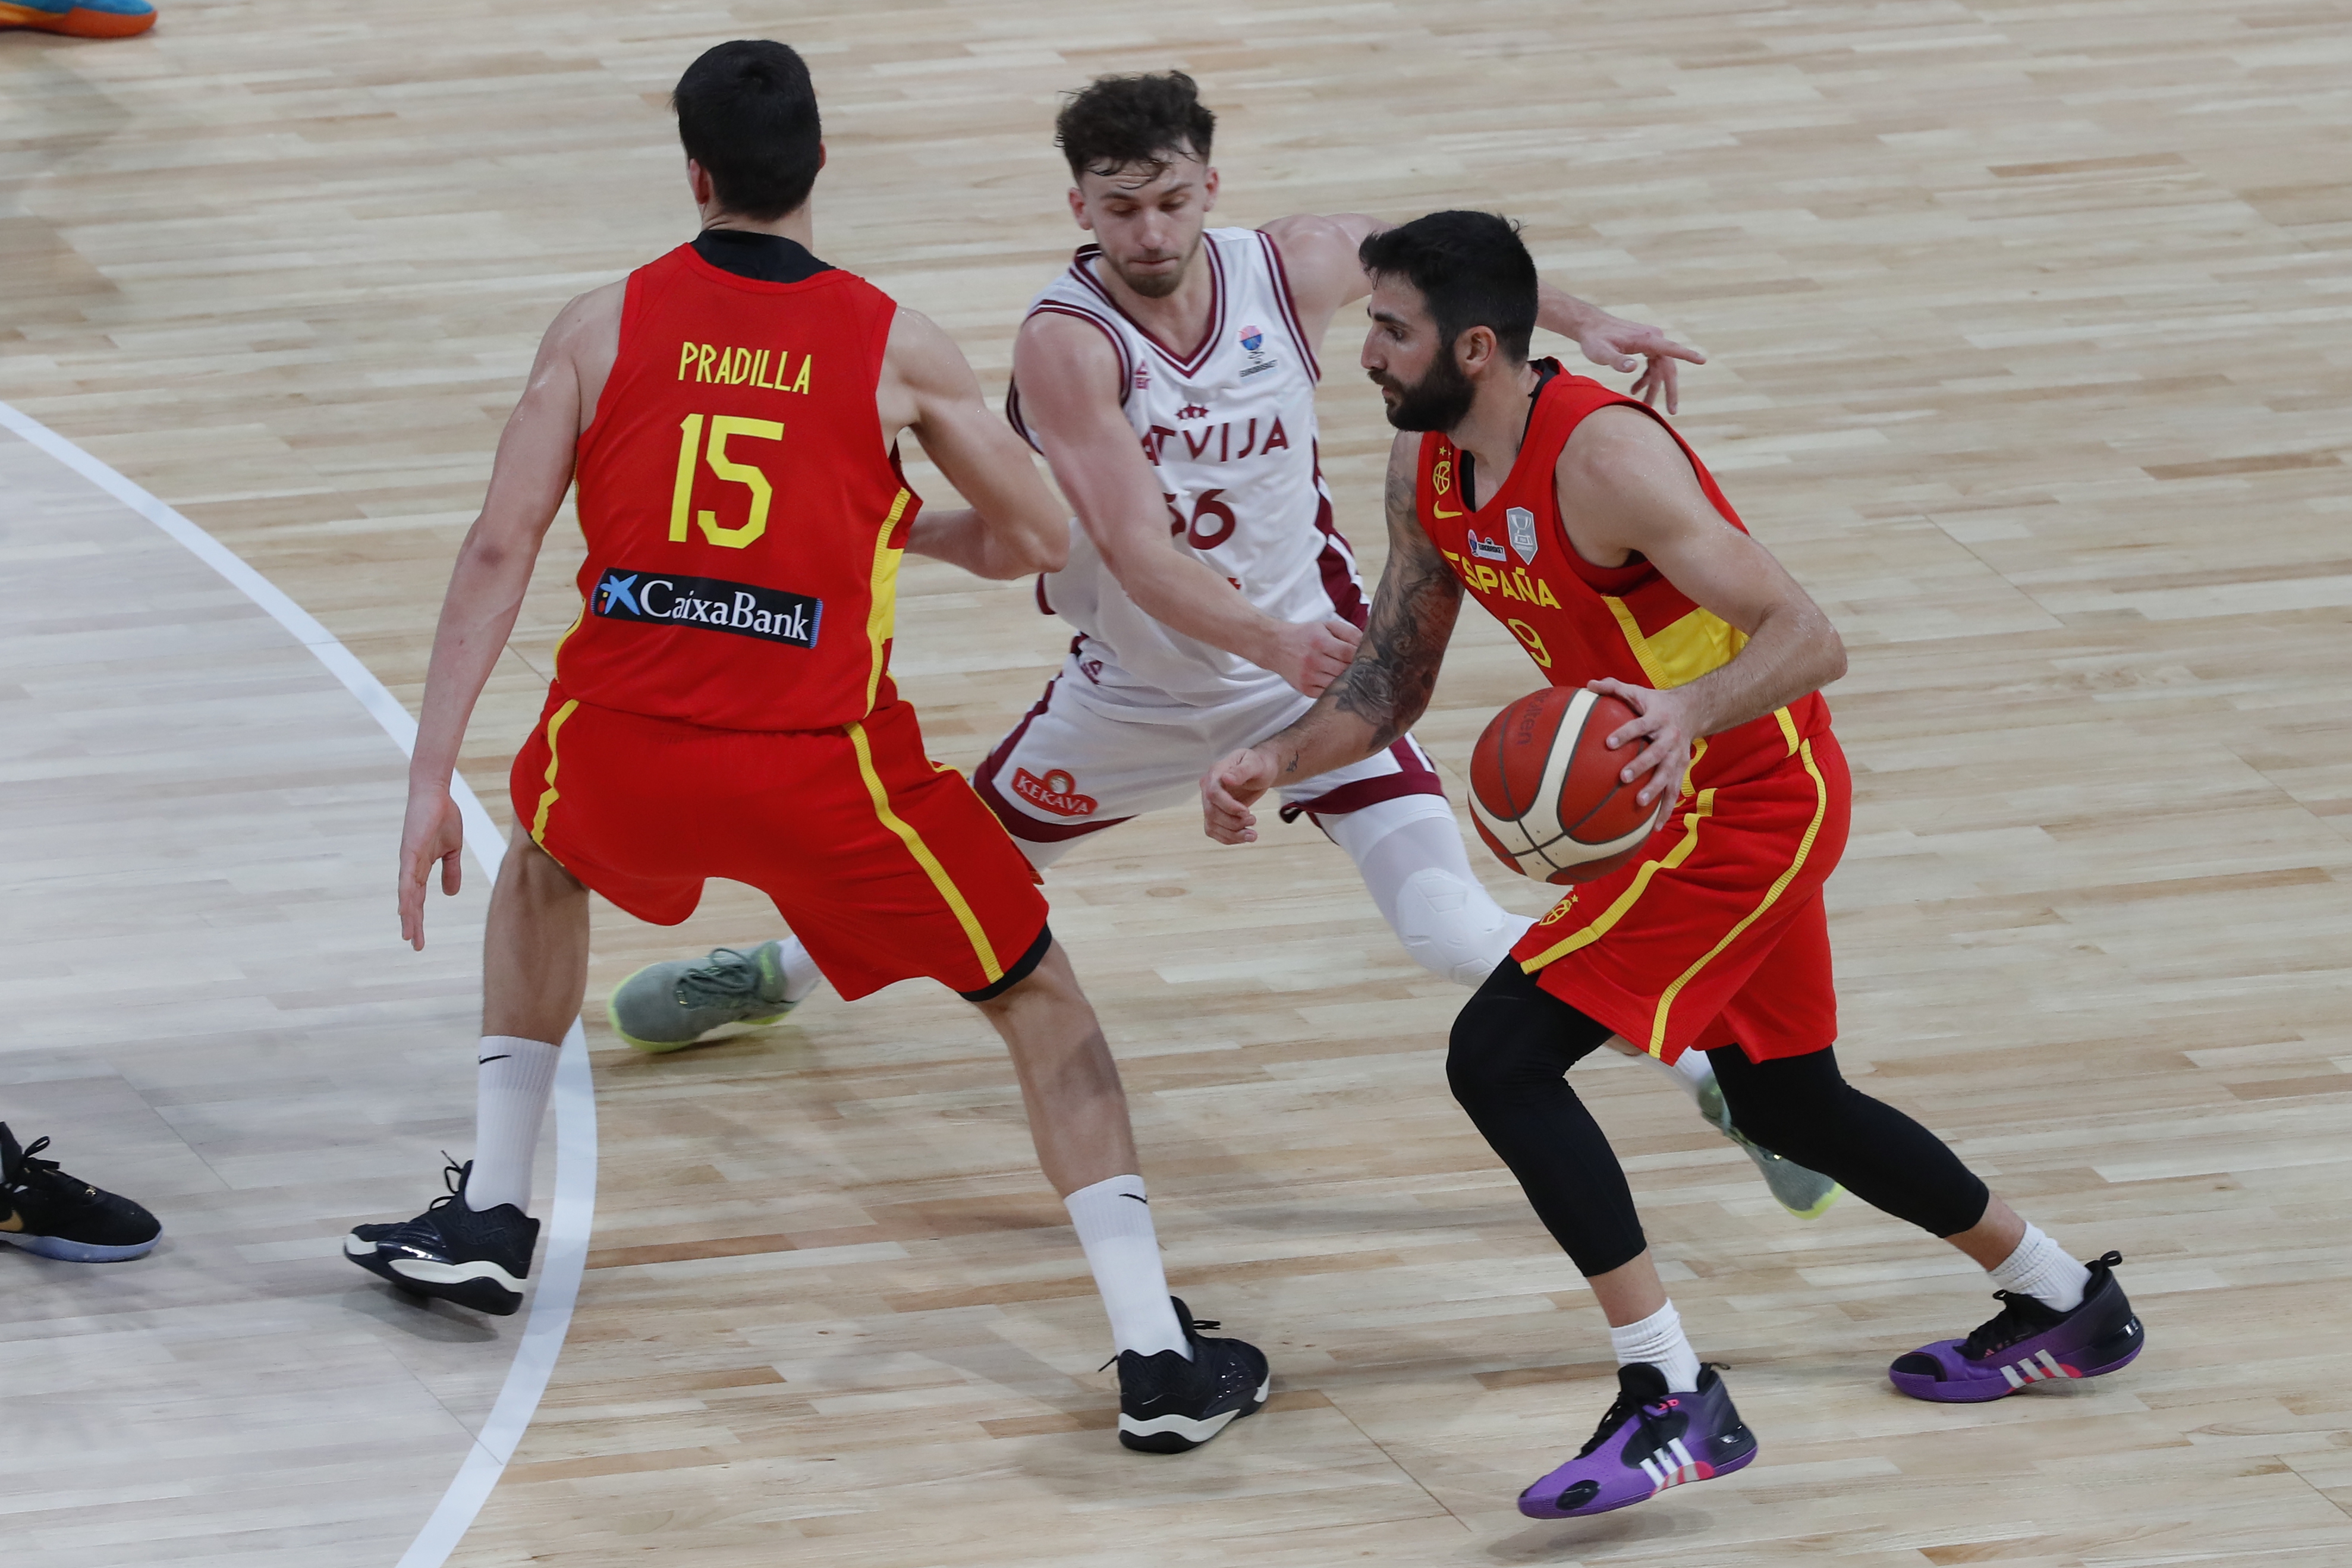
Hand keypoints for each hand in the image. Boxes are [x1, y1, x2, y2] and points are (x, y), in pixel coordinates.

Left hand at [398, 784, 465, 949]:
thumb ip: (450, 871)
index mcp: (421, 868)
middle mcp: (411, 867)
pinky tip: (406, 908)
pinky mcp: (411, 851)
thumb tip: (451, 894)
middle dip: (412, 923)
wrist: (436, 793)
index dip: (418, 918)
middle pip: (411, 901)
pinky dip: (407, 893)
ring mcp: (409, 860)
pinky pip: (409, 876)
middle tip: (414, 943)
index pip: (418, 899)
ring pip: (407, 893)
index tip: (418, 938)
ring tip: (408, 933)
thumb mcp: (452, 850)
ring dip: (407, 914)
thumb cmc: (442, 816)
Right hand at [1202, 745, 1282, 843]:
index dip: (1228, 806)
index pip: (1213, 793)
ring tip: (1252, 835)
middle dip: (1233, 822)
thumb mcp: (1255, 764)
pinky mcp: (1215, 813)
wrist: (1260, 771)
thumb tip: (1226, 779)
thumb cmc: (1258, 764)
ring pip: (1212, 825)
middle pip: (1211, 812)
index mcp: (1215, 772)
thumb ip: (1241, 771)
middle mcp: (1208, 787)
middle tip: (1253, 820)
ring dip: (1232, 834)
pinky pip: (1215, 831)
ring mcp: (1209, 802)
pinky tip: (1244, 838)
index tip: (1246, 811)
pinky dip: (1229, 838)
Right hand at [1264, 616, 1362, 696]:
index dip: (1362, 656)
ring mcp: (1308, 677)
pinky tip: (1339, 683)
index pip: (1349, 653)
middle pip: (1345, 670)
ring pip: (1338, 684)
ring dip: (1348, 681)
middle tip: (1364, 669)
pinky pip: (1327, 694)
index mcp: (1320, 642)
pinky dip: (1336, 689)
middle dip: (1357, 670)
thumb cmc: (1304, 635)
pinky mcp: (1305, 689)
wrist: (1276, 646)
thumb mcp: (1326, 626)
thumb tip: (1367, 644)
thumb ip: (1349, 632)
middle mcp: (1313, 660)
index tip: (1368, 657)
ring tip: (1353, 676)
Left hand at [1571, 312, 1705, 414]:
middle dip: (1669, 390)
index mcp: (1646, 339)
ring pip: (1659, 369)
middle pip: (1668, 367)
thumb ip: (1616, 361)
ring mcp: (1649, 342)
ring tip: (1646, 406)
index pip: (1671, 349)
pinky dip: (1646, 378)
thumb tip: (1633, 367)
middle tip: (1672, 411)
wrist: (1590, 326)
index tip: (1703, 360)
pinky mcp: (1645, 346)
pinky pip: (1652, 365)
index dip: (1688, 355)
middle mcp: (1652, 338)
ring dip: (1654, 388)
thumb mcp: (1601, 353)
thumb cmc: (1595, 339)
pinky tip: (1635, 391)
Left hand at [1590, 677, 1699, 811]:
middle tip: (1623, 776)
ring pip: (1668, 775)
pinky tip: (1653, 828)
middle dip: (1641, 766)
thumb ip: (1613, 687)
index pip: (1640, 725)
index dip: (1625, 733)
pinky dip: (1665, 810)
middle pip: (1656, 753)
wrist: (1692, 711)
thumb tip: (1588, 684)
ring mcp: (1677, 756)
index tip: (1608, 742)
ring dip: (1655, 790)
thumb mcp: (1637, 692)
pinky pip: (1673, 793)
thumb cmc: (1655, 703)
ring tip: (1640, 803)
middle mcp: (1669, 738)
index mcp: (1657, 718)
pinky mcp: (1681, 771)